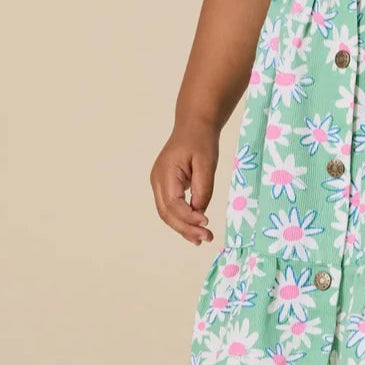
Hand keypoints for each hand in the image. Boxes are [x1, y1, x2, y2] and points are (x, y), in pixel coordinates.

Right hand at [150, 122, 220, 245]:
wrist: (194, 126)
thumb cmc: (201, 141)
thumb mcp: (206, 162)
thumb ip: (202, 188)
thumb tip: (200, 212)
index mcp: (165, 173)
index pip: (172, 203)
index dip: (188, 217)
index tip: (206, 223)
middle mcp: (157, 180)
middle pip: (166, 213)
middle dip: (185, 228)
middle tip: (205, 238)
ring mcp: (159, 184)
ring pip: (167, 213)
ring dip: (183, 228)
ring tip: (201, 239)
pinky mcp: (165, 186)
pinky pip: (171, 207)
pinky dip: (182, 219)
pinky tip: (195, 229)